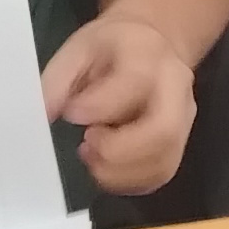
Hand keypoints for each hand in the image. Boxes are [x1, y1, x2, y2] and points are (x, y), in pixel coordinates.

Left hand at [42, 14, 196, 195]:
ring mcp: (184, 121)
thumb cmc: (112, 49)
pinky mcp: (179, 145)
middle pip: (162, 132)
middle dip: (116, 151)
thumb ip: (58, 79)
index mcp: (148, 55)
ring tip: (90, 156)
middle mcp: (176, 90)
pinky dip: (127, 182)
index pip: (134, 84)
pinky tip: (105, 167)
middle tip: (86, 144)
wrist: (152, 46)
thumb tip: (44, 114)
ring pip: (163, 163)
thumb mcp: (78, 49)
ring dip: (118, 172)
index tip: (70, 114)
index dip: (98, 107)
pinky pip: (159, 175)